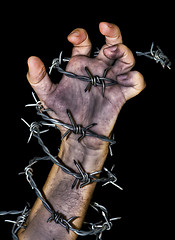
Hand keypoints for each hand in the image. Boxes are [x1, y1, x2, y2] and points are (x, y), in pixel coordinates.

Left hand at [27, 22, 144, 149]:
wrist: (77, 135)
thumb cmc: (63, 114)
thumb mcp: (48, 96)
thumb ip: (39, 78)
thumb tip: (31, 59)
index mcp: (81, 65)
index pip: (85, 42)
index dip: (81, 35)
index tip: (73, 38)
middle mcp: (98, 69)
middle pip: (112, 44)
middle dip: (112, 33)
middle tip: (104, 28)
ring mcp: (111, 82)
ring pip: (126, 60)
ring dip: (124, 52)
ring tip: (114, 53)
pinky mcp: (121, 95)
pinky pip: (135, 83)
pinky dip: (136, 79)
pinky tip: (125, 79)